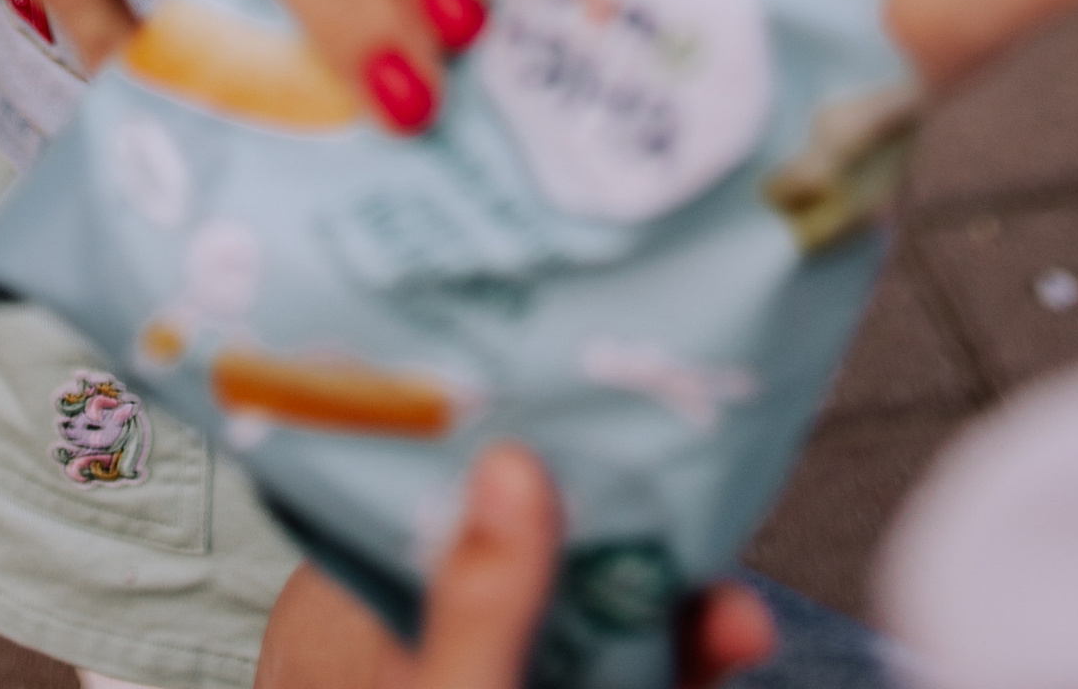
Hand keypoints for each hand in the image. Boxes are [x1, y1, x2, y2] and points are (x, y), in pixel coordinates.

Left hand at [256, 454, 775, 688]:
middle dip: (624, 556)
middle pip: (521, 569)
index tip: (607, 416)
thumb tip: (517, 464)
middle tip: (710, 543)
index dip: (516, 457)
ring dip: (659, 627)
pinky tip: (716, 645)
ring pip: (569, 640)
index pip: (425, 498)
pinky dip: (653, 668)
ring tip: (736, 617)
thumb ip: (480, 607)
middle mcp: (399, 656)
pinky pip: (589, 679)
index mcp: (341, 622)